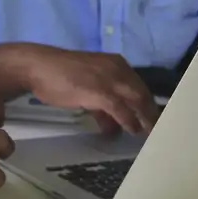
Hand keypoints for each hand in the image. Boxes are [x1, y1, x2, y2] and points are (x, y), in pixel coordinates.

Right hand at [24, 47, 158, 134]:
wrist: (38, 67)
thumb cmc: (60, 76)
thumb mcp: (87, 89)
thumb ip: (103, 106)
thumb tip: (114, 126)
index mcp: (116, 64)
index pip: (139, 86)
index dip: (148, 104)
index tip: (155, 120)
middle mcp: (117, 68)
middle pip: (142, 93)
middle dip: (152, 113)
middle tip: (158, 131)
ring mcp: (108, 79)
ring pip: (136, 100)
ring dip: (145, 118)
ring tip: (150, 134)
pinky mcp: (99, 91)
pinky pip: (120, 108)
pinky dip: (128, 120)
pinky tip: (133, 130)